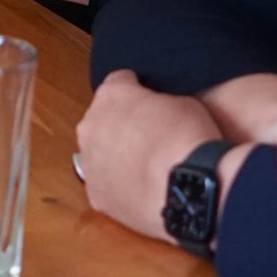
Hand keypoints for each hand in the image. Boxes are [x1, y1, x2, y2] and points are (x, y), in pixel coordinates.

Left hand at [75, 69, 225, 243]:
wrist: (186, 187)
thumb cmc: (186, 137)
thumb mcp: (182, 101)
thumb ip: (159, 103)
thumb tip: (158, 113)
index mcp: (111, 95)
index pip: (118, 81)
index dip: (136, 88)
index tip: (148, 97)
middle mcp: (91, 126)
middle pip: (102, 118)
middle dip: (121, 123)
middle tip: (148, 134)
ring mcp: (90, 163)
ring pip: (99, 153)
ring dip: (116, 155)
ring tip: (145, 166)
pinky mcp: (96, 195)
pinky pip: (105, 184)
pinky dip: (119, 185)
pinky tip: (141, 189)